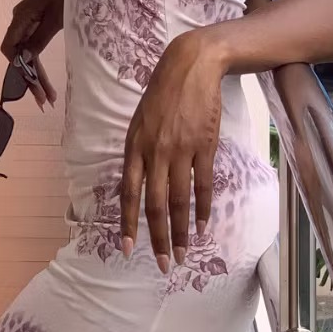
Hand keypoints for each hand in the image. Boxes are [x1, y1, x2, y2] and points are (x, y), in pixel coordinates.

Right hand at [1, 0, 63, 107]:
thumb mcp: (58, 17)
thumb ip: (40, 38)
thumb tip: (24, 60)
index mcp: (21, 15)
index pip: (9, 48)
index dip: (17, 68)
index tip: (31, 86)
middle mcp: (21, 19)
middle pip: (18, 54)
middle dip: (30, 77)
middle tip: (44, 100)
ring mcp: (29, 20)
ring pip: (27, 53)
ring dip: (36, 74)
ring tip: (48, 97)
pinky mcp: (40, 21)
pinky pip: (35, 46)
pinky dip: (39, 62)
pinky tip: (46, 80)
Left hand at [120, 31, 225, 271]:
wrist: (191, 66)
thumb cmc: (162, 94)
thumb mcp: (140, 122)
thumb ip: (139, 153)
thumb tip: (138, 185)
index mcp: (134, 147)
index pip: (129, 194)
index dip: (128, 224)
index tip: (128, 250)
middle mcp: (154, 152)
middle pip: (154, 205)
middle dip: (157, 238)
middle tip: (163, 264)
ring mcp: (180, 150)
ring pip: (179, 200)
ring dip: (180, 231)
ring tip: (183, 253)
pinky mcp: (204, 146)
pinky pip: (203, 185)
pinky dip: (203, 209)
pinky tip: (202, 227)